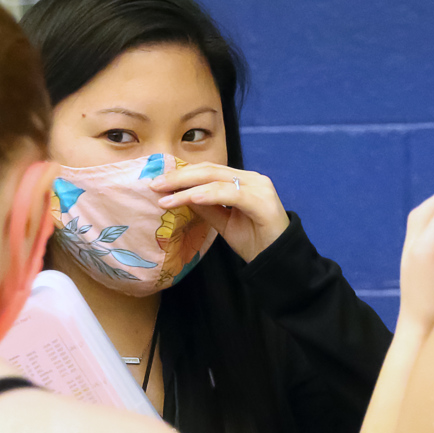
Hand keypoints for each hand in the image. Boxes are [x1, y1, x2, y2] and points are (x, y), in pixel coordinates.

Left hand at [150, 163, 289, 262]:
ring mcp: (259, 187)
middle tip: (155, 185)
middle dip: (179, 177)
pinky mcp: (262, 201)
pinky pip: (230, 194)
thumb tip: (180, 194)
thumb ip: (205, 207)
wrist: (279, 262)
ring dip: (187, 187)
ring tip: (165, 195)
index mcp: (243, 181)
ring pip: (217, 179)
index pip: (208, 171)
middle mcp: (252, 179)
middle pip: (210, 170)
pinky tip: (189, 198)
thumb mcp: (223, 222)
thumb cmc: (254, 242)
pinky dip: (208, 195)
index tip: (158, 183)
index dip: (182, 174)